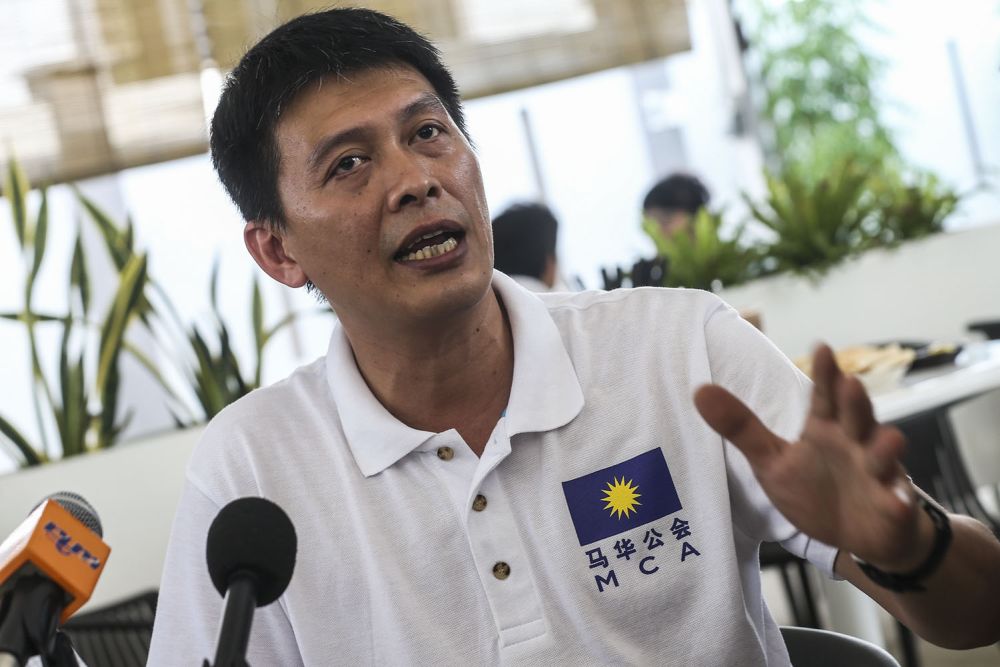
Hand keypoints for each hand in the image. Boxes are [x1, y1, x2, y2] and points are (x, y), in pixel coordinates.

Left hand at [694, 344, 933, 571]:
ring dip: (885, 448)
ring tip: (886, 438)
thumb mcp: (771, 462)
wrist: (858, 535)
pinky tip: (899, 501)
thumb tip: (700, 391)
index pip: (825, 397)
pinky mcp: (892, 507)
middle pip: (857, 418)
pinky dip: (899, 501)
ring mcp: (878, 474)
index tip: (821, 347)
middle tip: (849, 382)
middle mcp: (855, 444)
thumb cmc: (815, 490)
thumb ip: (741, 428)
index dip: (825, 374)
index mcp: (825, 430)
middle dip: (855, 403)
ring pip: (884, 457)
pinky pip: (899, 504)